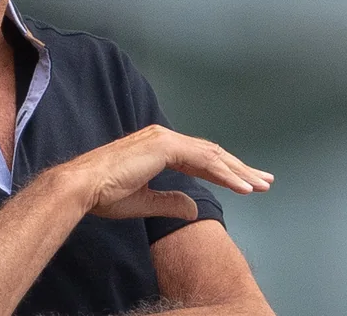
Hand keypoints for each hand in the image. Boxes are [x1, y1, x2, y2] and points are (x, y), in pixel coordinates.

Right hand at [52, 124, 272, 219]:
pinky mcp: (164, 147)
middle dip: (240, 168)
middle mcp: (162, 138)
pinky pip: (204, 161)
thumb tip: (193, 207)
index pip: (199, 157)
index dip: (224, 171)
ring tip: (260, 185)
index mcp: (156, 147)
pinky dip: (225, 174)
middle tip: (264, 181)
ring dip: (238, 171)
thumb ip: (170, 201)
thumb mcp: (144, 201)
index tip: (245, 184)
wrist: (83, 187)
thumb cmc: (104, 194)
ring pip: (212, 155)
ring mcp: (164, 139)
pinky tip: (242, 187)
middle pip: (211, 153)